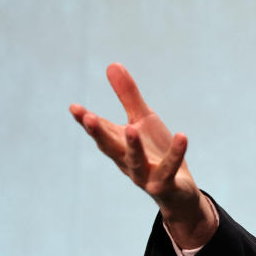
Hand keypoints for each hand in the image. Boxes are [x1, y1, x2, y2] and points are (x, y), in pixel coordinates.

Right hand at [70, 63, 215, 247]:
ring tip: (132, 129)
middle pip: (110, 147)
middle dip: (98, 133)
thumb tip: (112, 64)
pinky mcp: (165, 184)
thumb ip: (128, 95)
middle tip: (87, 118)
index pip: (101, 131)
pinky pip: (170, 169)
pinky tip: (182, 136)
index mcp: (120, 145)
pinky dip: (175, 154)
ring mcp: (145, 175)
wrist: (179, 191)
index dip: (87, 121)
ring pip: (135, 161)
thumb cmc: (156, 152)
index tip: (74, 107)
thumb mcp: (143, 120)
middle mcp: (127, 161)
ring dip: (132, 146)